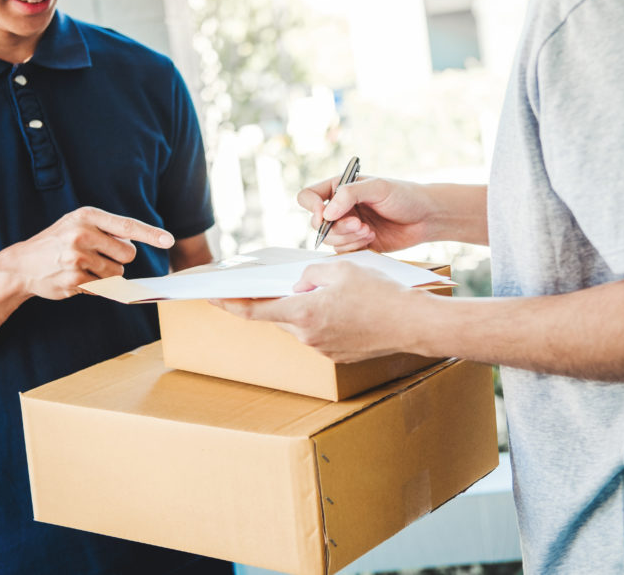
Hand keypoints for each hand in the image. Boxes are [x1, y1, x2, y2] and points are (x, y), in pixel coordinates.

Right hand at [0, 206, 174, 299]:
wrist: (21, 264)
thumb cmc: (57, 243)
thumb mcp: (78, 225)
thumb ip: (107, 231)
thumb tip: (137, 248)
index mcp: (87, 216)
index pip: (127, 225)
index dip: (151, 234)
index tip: (169, 240)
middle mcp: (82, 233)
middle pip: (128, 254)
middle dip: (118, 259)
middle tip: (96, 256)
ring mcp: (77, 257)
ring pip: (118, 273)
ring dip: (106, 275)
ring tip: (82, 267)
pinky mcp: (75, 278)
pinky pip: (103, 287)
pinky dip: (95, 286)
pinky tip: (75, 278)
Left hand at [213, 260, 432, 362]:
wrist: (413, 324)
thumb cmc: (380, 293)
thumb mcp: (340, 268)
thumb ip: (310, 272)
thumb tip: (300, 283)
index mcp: (303, 313)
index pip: (254, 311)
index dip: (229, 304)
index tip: (211, 297)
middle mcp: (308, 336)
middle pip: (280, 316)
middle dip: (280, 299)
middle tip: (287, 283)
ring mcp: (324, 349)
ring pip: (302, 324)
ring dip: (306, 308)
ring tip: (333, 292)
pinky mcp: (339, 355)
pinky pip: (321, 334)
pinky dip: (324, 319)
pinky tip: (346, 307)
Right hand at [299, 176, 434, 252]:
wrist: (426, 217)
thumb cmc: (405, 196)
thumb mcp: (378, 188)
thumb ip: (349, 195)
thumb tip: (325, 213)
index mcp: (339, 188)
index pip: (308, 196)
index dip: (311, 207)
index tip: (325, 215)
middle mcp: (340, 207)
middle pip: (317, 224)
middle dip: (338, 228)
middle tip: (360, 225)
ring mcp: (347, 226)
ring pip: (330, 240)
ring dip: (348, 238)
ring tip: (369, 231)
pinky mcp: (356, 243)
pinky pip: (342, 251)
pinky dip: (355, 247)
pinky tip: (372, 238)